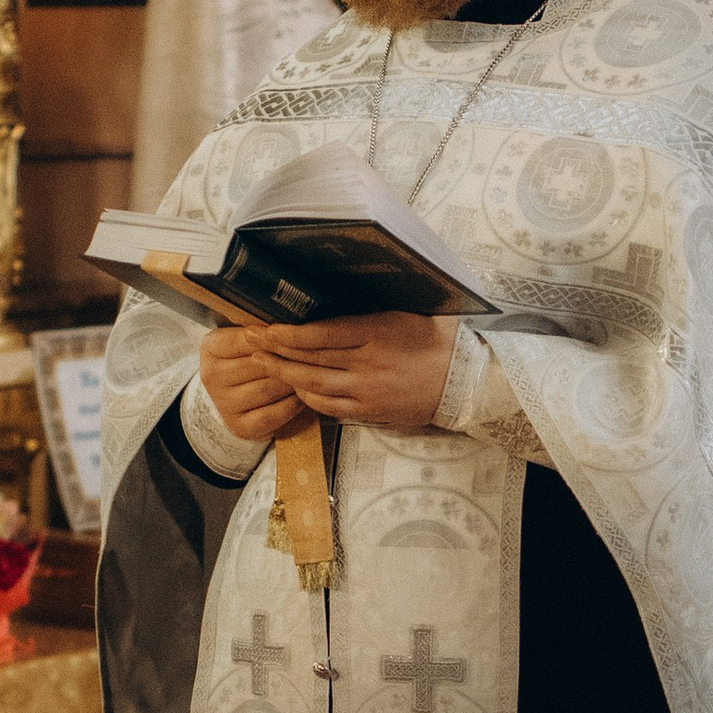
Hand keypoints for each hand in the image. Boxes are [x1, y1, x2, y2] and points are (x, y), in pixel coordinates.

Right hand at [198, 327, 306, 444]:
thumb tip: (292, 325)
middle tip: (314, 355)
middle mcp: (211, 376)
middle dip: (289, 360)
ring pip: (269, 389)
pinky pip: (273, 415)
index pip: (248, 338)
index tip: (298, 334)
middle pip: (260, 364)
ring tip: (311, 373)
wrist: (234, 394)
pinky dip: (292, 405)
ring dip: (294, 381)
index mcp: (211, 347)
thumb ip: (263, 331)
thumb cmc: (248, 358)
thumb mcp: (247, 339)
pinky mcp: (240, 426)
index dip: (277, 337)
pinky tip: (303, 395)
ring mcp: (224, 404)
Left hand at [263, 311, 456, 431]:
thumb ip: (367, 311)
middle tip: (250, 341)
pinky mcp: (370, 411)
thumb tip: (331, 300)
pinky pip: (329, 407)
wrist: (463, 381)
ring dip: (284, 374)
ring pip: (314, 385)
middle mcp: (368, 363)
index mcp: (377, 332)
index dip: (289, 333)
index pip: (322, 334)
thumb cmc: (435, 339)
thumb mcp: (403, 313)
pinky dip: (307, 397)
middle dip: (275, 350)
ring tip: (261, 363)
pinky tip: (293, 387)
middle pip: (310, 359)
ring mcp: (367, 391)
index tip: (266, 326)